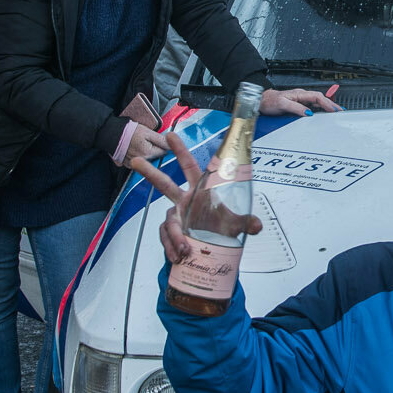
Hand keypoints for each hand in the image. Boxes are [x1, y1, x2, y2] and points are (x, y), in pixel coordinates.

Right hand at [117, 122, 170, 165]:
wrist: (110, 132)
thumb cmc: (129, 131)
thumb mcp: (148, 132)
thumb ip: (161, 140)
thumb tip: (172, 146)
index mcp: (148, 153)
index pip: (163, 152)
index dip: (162, 144)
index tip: (157, 139)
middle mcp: (141, 162)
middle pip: (155, 157)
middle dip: (154, 149)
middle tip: (146, 140)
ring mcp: (132, 165)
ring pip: (146, 159)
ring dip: (146, 153)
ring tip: (139, 143)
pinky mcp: (126, 165)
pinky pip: (137, 161)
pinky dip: (137, 156)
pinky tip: (133, 148)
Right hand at [128, 133, 263, 265]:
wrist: (213, 251)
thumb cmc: (222, 229)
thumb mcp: (235, 225)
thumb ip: (246, 222)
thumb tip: (256, 226)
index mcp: (199, 191)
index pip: (189, 167)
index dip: (180, 151)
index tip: (170, 135)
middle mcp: (184, 201)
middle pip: (164, 184)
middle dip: (149, 172)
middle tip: (135, 160)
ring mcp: (176, 217)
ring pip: (169, 223)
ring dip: (175, 235)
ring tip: (184, 249)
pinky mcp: (171, 234)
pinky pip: (168, 239)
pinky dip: (172, 248)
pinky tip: (177, 258)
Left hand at [261, 86, 341, 116]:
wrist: (261, 101)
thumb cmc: (270, 101)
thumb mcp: (283, 105)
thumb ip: (296, 108)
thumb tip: (309, 113)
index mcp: (299, 94)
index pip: (317, 97)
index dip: (327, 103)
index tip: (334, 110)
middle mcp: (301, 95)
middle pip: (320, 98)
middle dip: (331, 104)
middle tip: (340, 111)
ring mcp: (300, 99)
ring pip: (318, 101)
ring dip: (327, 106)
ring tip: (336, 112)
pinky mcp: (298, 104)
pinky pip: (313, 105)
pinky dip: (321, 108)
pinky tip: (324, 112)